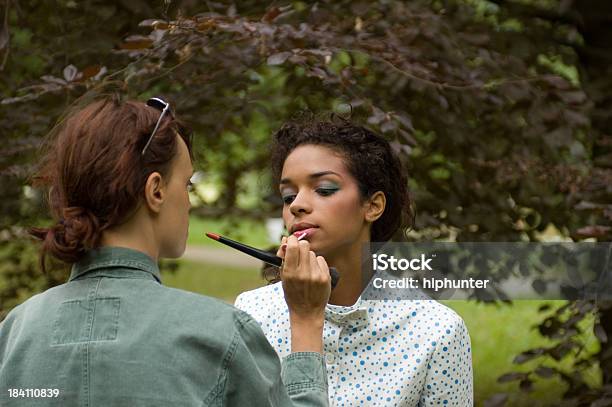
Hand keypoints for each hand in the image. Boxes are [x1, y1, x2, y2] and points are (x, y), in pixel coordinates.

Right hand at [280, 235, 330, 352]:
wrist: (307, 312)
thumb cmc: (293, 294)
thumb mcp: (283, 277)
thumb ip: (284, 258)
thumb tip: (286, 240)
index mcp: (290, 273)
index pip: (293, 247)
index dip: (292, 241)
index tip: (291, 242)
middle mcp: (303, 273)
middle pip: (305, 246)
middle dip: (300, 247)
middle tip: (299, 254)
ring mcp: (316, 275)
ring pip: (313, 253)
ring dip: (308, 257)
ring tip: (306, 269)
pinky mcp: (325, 277)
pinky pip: (321, 260)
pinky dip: (317, 264)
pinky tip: (314, 273)